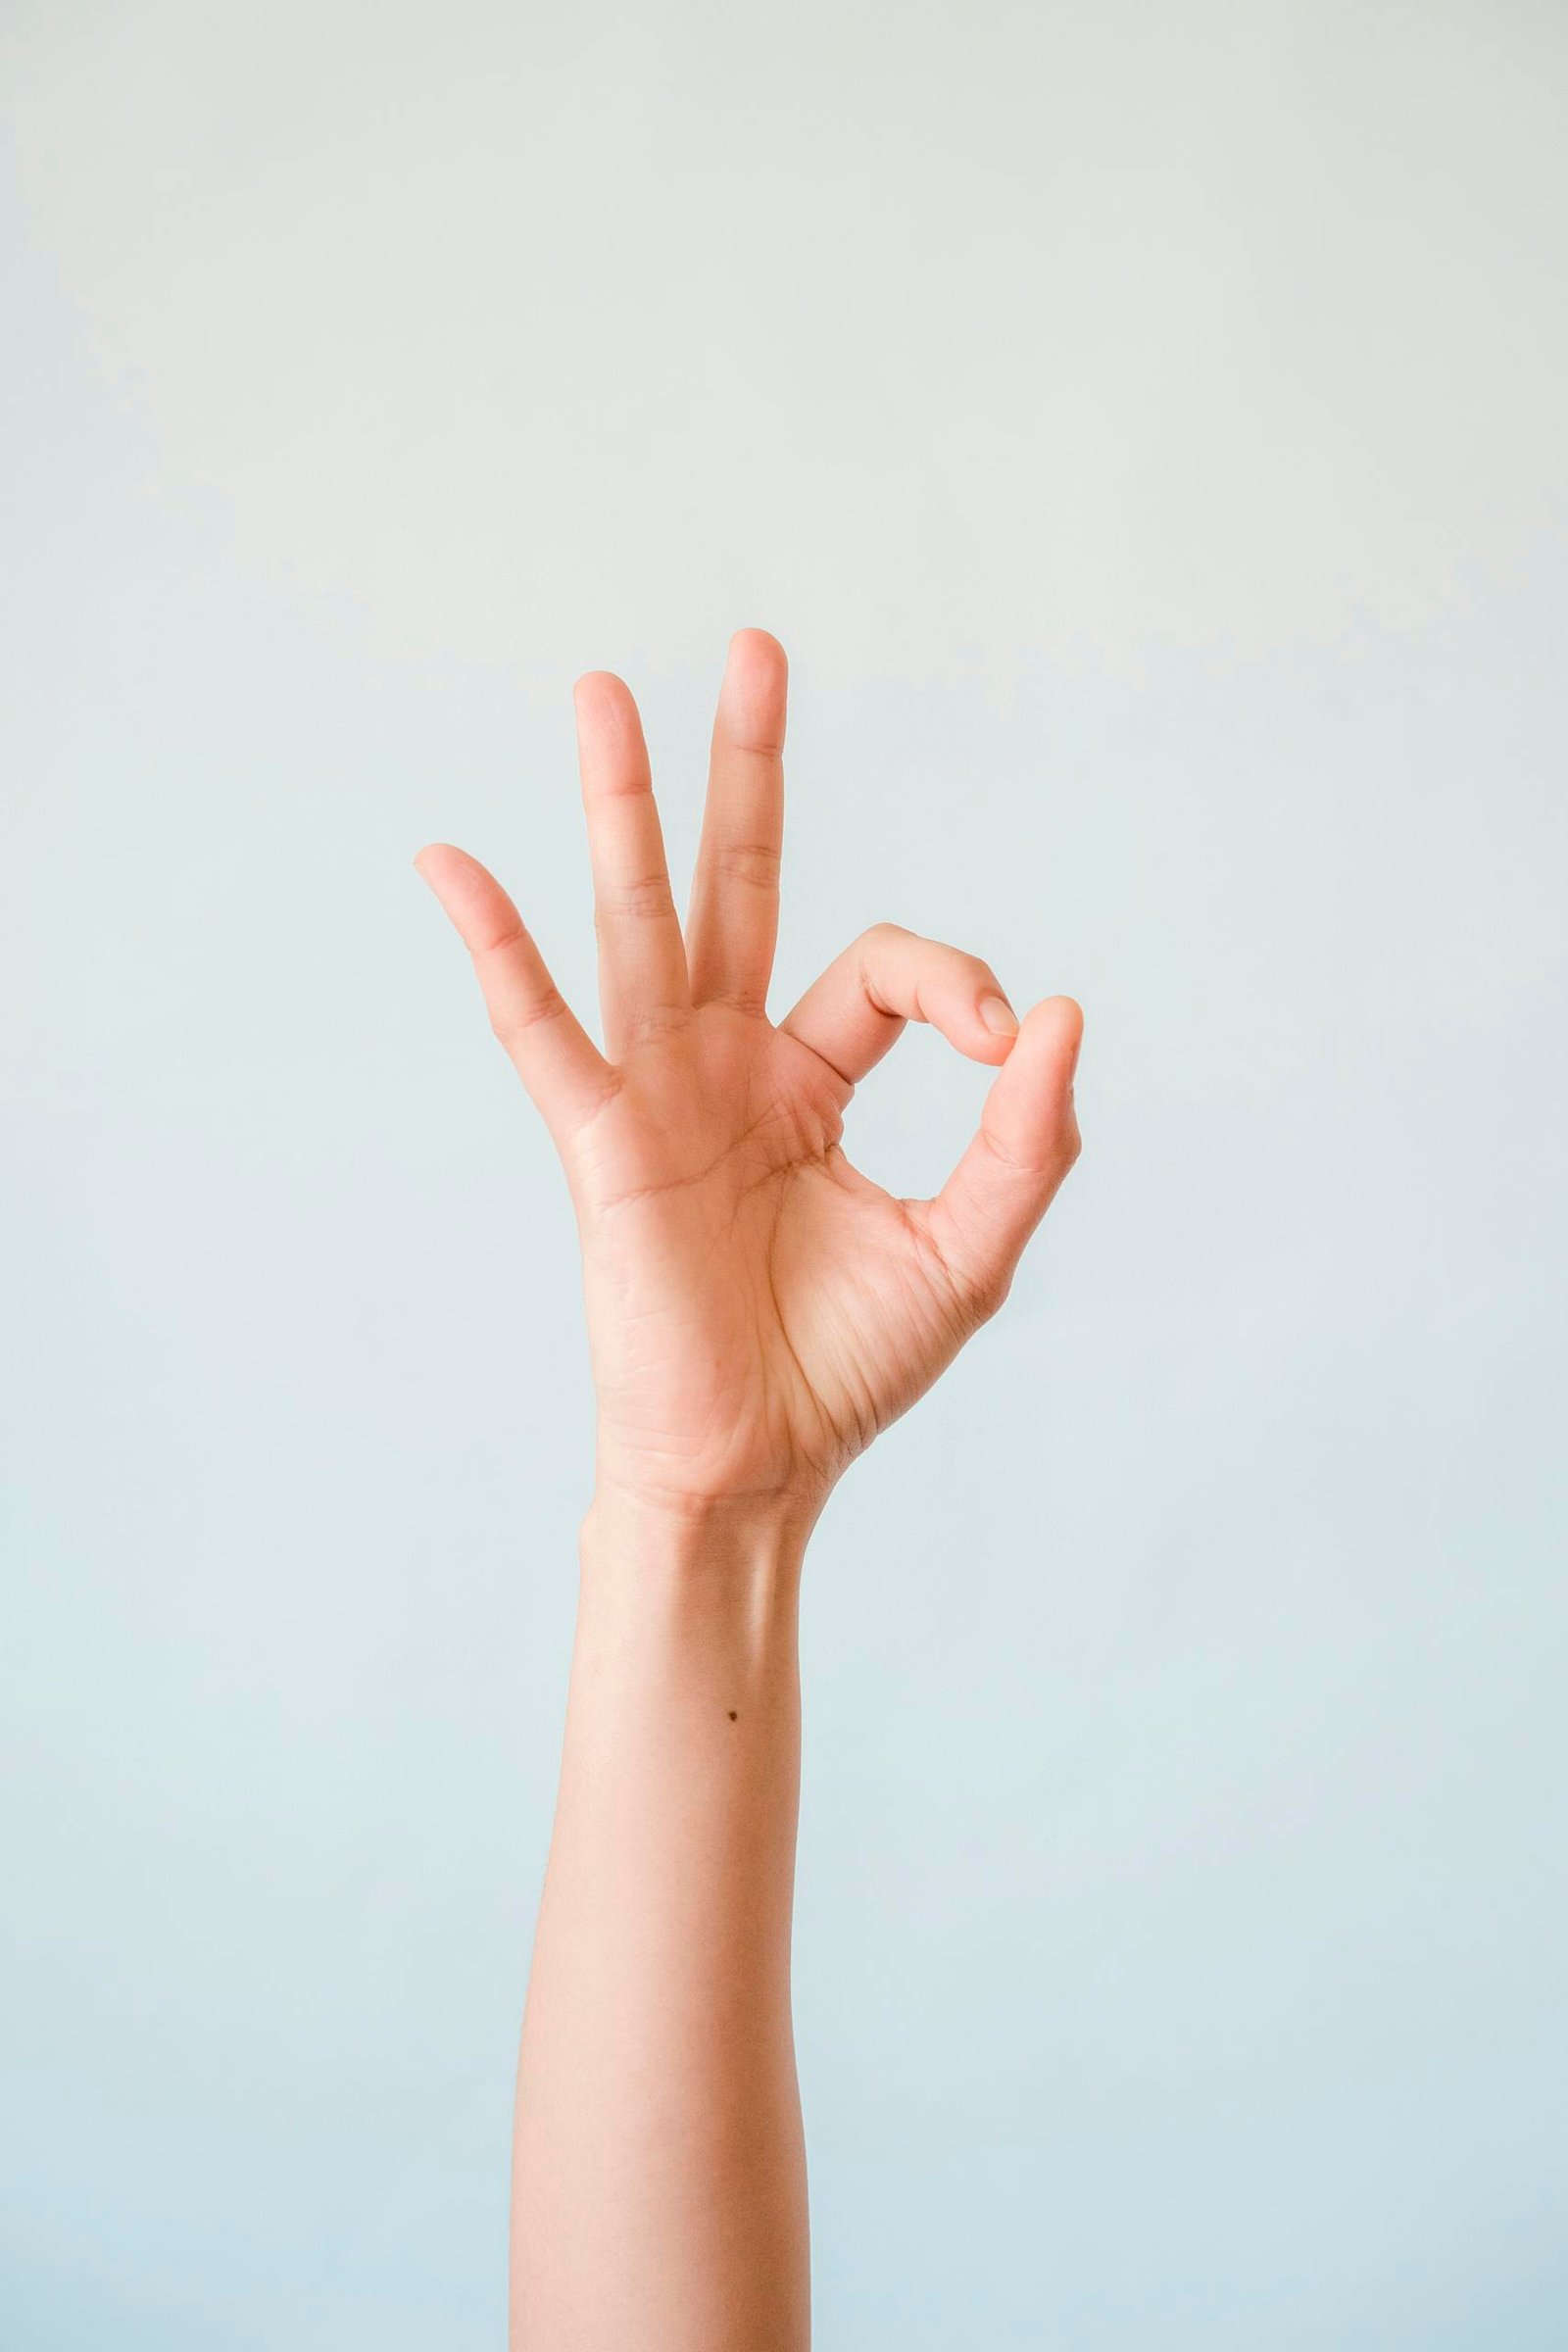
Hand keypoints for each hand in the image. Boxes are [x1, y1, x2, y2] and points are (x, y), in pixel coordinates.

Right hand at [417, 631, 1081, 1524]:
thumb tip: (1060, 1013)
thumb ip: (1026, 1137)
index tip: (1002, 1043)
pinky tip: (451, 864)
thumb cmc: (847, 1368)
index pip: (884, 970)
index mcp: (810, 1080)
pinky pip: (543, 1031)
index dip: (953, 981)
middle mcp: (727, 1065)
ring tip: (602, 690)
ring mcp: (658, 1093)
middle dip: (747, 771)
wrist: (756, 1469)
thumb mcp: (972, 1245)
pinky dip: (499, 949)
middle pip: (737, 886)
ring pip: (638, 921)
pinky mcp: (603, 1143)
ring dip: (621, 808)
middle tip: (758, 648)